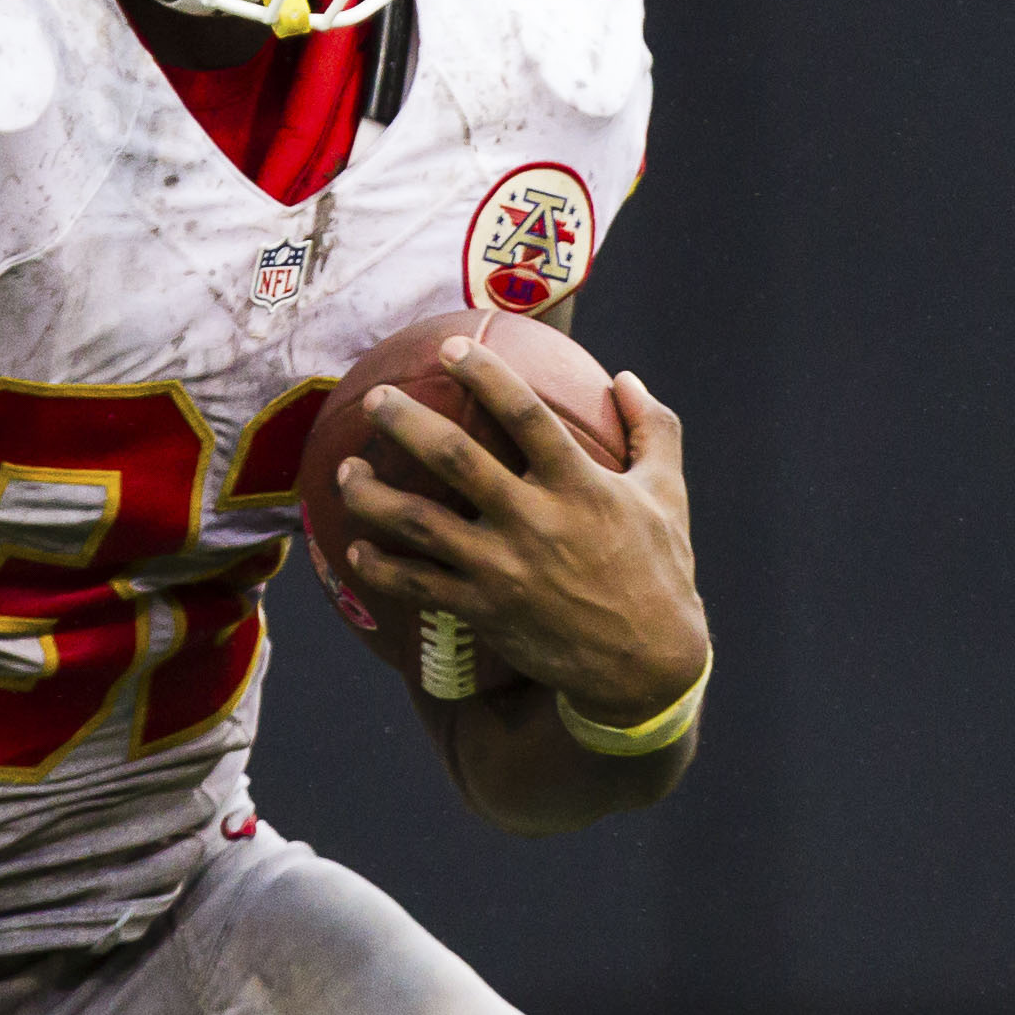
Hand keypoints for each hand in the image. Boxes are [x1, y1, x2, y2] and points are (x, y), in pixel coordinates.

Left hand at [338, 339, 708, 724]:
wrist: (646, 666)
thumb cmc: (660, 570)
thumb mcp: (669, 493)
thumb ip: (653, 429)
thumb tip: (626, 378)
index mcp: (580, 485)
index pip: (525, 415)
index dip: (486, 375)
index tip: (451, 348)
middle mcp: (535, 522)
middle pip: (455, 459)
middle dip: (406, 422)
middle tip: (375, 399)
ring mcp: (504, 569)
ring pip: (419, 524)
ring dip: (373, 494)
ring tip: (344, 471)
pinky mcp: (485, 611)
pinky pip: (417, 585)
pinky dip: (380, 567)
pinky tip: (356, 547)